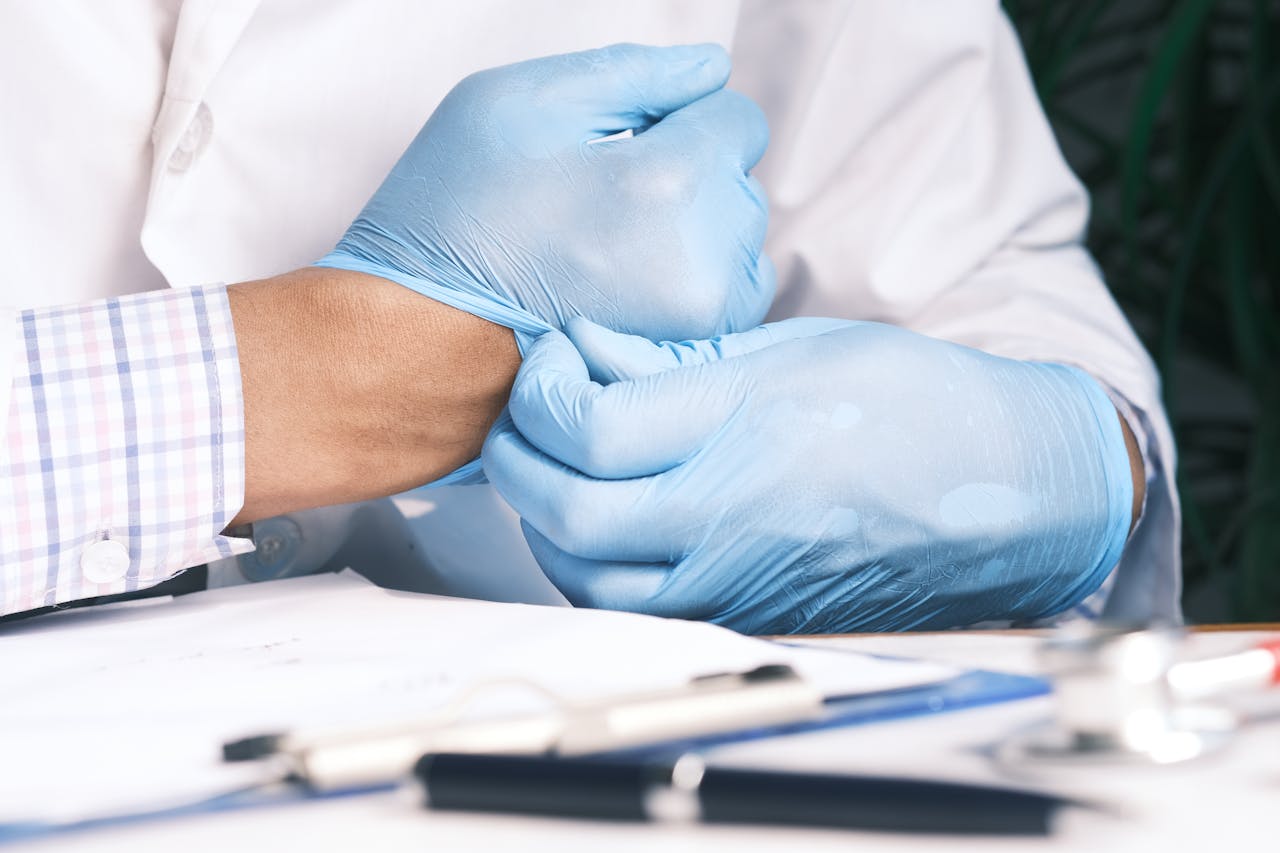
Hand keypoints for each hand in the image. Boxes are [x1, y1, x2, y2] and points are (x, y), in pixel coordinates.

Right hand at [317, 43, 773, 345]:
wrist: (418, 343)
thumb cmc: (453, 218)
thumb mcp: (518, 105)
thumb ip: (631, 72)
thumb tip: (711, 68)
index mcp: (666, 182)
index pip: (739, 121)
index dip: (683, 118)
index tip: (631, 142)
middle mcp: (703, 258)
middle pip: (743, 183)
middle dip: (692, 175)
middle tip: (610, 199)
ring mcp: (703, 323)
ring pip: (744, 246)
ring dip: (701, 233)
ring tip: (620, 246)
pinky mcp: (689, 365)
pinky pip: (731, 302)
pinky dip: (697, 285)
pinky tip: (632, 286)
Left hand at [483, 318, 1135, 632]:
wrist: (1014, 494)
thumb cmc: (922, 406)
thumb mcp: (800, 348)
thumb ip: (683, 360)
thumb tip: (593, 355)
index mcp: (752, 430)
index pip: (591, 428)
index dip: (546, 391)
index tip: (556, 361)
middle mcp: (737, 518)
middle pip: (569, 513)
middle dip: (519, 460)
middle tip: (527, 417)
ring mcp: (741, 582)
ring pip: (588, 580)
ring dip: (546, 522)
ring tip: (556, 468)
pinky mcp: (750, 617)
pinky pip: (635, 612)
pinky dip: (592, 570)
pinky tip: (602, 524)